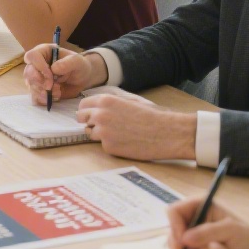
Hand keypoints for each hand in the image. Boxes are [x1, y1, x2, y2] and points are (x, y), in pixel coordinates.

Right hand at [23, 45, 106, 103]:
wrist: (82, 79)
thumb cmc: (79, 66)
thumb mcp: (78, 61)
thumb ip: (68, 63)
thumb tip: (53, 68)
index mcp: (44, 52)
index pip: (32, 56)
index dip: (39, 67)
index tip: (51, 76)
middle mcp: (37, 64)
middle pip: (28, 73)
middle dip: (40, 83)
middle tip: (52, 88)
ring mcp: (36, 77)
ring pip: (30, 86)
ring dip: (42, 92)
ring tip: (57, 92)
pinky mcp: (38, 89)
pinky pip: (34, 96)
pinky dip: (42, 99)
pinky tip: (53, 97)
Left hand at [76, 93, 196, 160]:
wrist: (167, 133)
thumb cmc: (153, 116)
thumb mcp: (131, 101)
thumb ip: (112, 102)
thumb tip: (98, 105)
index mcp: (106, 101)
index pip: (83, 105)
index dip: (87, 111)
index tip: (90, 115)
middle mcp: (100, 115)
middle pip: (81, 119)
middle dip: (89, 122)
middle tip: (101, 125)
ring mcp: (103, 132)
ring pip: (90, 133)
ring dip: (100, 134)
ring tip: (120, 134)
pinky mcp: (109, 147)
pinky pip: (103, 146)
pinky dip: (112, 145)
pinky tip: (126, 142)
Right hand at [167, 198, 248, 248]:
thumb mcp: (230, 231)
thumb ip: (207, 232)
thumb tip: (185, 238)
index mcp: (202, 206)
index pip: (176, 211)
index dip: (175, 225)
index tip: (182, 242)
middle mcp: (196, 217)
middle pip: (172, 226)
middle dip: (176, 241)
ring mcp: (196, 233)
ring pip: (176, 241)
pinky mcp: (199, 247)